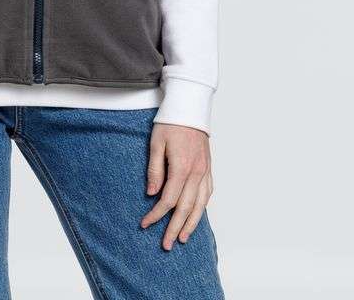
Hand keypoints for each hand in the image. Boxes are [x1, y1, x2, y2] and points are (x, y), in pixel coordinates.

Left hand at [140, 122, 212, 249]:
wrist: (190, 107)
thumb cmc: (170, 123)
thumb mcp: (156, 143)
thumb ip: (154, 169)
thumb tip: (151, 194)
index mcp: (182, 167)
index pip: (168, 200)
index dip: (156, 215)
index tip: (145, 224)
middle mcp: (196, 173)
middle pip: (185, 208)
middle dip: (174, 228)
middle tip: (166, 245)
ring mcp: (205, 171)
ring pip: (200, 205)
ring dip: (191, 224)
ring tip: (182, 238)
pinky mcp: (208, 168)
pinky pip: (208, 193)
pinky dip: (202, 208)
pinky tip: (197, 216)